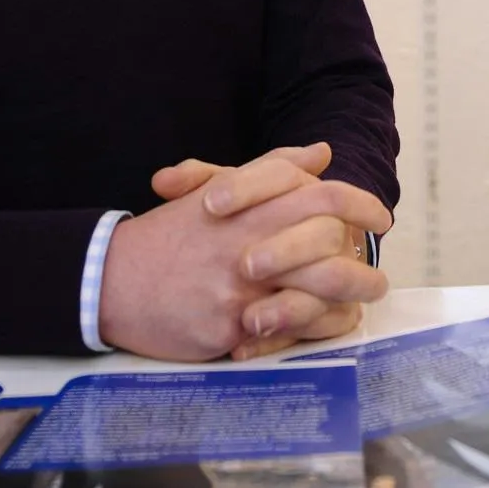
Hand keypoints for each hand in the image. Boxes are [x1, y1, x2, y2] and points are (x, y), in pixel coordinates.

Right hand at [99, 146, 391, 362]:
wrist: (109, 280)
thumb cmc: (169, 235)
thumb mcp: (216, 190)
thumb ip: (273, 169)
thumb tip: (322, 153)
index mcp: (250, 206)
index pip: (321, 196)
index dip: (360, 204)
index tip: (379, 216)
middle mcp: (249, 243)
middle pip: (328, 248)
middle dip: (363, 265)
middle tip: (378, 274)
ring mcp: (238, 288)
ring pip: (314, 295)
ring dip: (347, 302)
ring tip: (361, 304)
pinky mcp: (226, 328)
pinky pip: (284, 335)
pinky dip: (310, 332)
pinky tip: (325, 328)